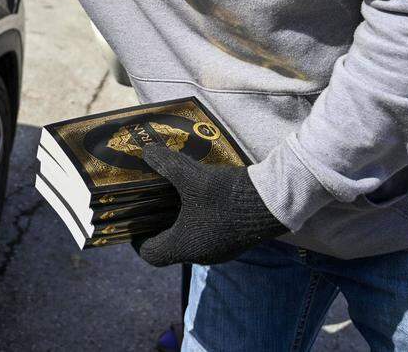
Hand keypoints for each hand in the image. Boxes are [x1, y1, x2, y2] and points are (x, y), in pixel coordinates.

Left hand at [131, 143, 286, 266]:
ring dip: (180, 223)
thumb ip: (165, 164)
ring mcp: (221, 251)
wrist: (273, 201)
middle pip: (170, 248)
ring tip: (173, 198)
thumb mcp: (190, 175)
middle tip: (150, 205)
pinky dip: (198, 221)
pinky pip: (209, 236)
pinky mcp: (236, 242)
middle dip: (158, 228)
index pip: (150, 254)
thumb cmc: (225, 194)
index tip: (133, 222)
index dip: (137, 240)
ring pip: (191, 242)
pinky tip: (200, 199)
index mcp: (184, 246)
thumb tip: (146, 152)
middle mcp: (201, 255)